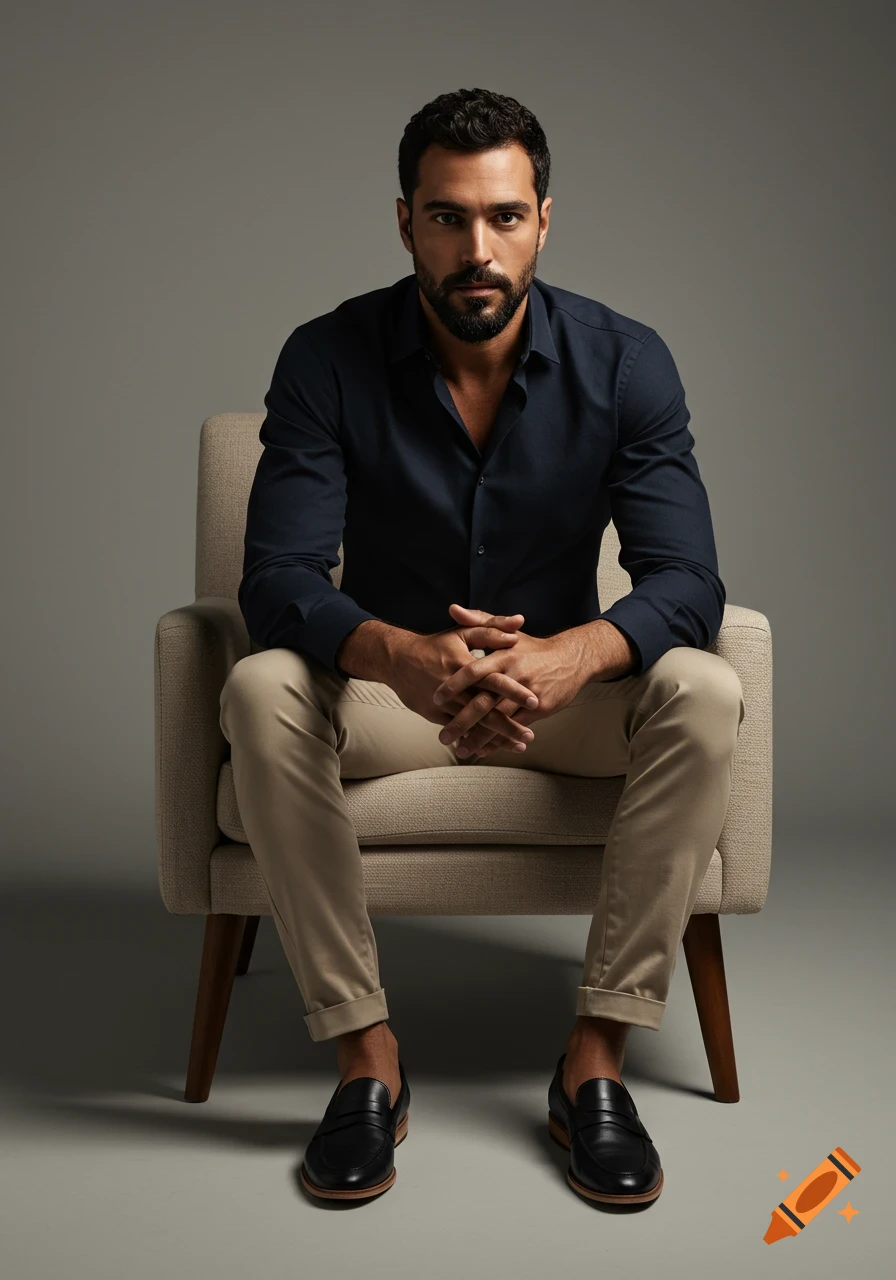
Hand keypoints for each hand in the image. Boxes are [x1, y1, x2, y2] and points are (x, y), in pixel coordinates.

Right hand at [387, 616, 540, 753]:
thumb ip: (492, 628)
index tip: (534, 701)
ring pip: (473, 724)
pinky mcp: (435, 716)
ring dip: (496, 737)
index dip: (514, 691)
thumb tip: (518, 623)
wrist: (397, 661)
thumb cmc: (435, 645)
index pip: (493, 680)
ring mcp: (444, 704)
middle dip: (509, 724)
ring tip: (519, 745)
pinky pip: (458, 731)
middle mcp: (454, 687)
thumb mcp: (462, 633)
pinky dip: (475, 740)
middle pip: (486, 709)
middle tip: (530, 734)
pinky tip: (493, 749)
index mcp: (463, 665)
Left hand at [434, 604, 589, 758]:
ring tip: (460, 750)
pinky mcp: (539, 709)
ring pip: (499, 720)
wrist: (572, 659)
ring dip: (479, 737)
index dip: (454, 685)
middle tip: (443, 736)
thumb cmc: (533, 648)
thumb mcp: (507, 632)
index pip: (474, 671)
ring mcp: (527, 695)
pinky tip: (484, 750)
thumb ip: (478, 621)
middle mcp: (514, 676)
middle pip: (484, 702)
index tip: (436, 697)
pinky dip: (499, 740)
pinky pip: (515, 728)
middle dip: (462, 721)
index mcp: (503, 656)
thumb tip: (452, 609)